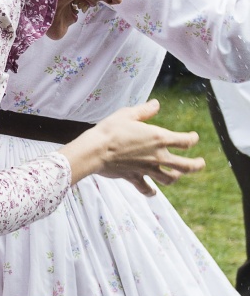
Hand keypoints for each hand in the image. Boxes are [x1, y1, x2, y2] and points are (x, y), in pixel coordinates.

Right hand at [62, 100, 204, 194]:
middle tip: (201, 163)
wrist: (95, 150)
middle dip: (197, 165)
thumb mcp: (127, 114)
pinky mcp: (135, 178)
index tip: (194, 137)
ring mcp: (147, 169)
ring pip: (170, 179)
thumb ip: (144, 110)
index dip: (192, 138)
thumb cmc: (110, 130)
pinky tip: (152, 190)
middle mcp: (158, 156)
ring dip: (176, 177)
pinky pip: (147, 189)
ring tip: (177, 175)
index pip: (185, 141)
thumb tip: (156, 104)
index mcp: (159, 138)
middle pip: (186, 166)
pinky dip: (151, 191)